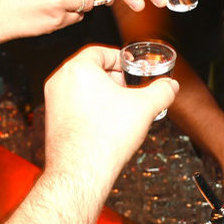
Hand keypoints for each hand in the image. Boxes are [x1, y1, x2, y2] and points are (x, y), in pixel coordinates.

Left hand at [43, 46, 178, 179]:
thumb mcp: (145, 107)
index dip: (120, 58)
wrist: (81, 172)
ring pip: (82, 88)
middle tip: (130, 88)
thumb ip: (162, 91)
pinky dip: (91, 107)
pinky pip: (74, 105)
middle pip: (90, 69)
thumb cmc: (105, 137)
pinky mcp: (52, 121)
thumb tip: (170, 86)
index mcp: (78, 69)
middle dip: (113, 77)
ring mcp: (53, 102)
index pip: (100, 52)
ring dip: (103, 93)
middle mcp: (60, 82)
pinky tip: (107, 124)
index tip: (132, 67)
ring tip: (122, 108)